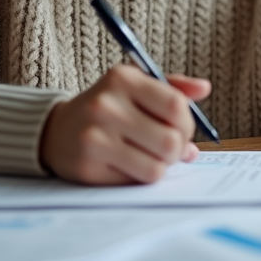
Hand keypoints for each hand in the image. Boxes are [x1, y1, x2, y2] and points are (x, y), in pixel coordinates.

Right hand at [39, 66, 211, 184]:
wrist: (56, 130)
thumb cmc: (107, 107)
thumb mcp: (136, 87)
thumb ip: (173, 88)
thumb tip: (204, 88)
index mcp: (123, 79)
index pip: (176, 106)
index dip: (188, 123)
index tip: (181, 128)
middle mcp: (106, 106)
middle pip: (170, 141)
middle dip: (178, 149)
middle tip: (169, 148)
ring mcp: (95, 138)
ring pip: (157, 167)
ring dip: (161, 166)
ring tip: (152, 157)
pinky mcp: (88, 167)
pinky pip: (136, 181)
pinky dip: (141, 176)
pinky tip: (130, 164)